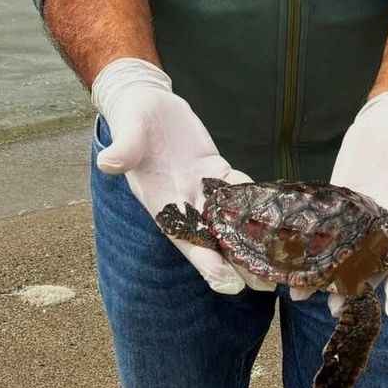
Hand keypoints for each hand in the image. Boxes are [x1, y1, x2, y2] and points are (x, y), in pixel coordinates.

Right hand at [92, 58, 274, 293]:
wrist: (145, 103)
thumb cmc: (132, 119)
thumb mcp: (127, 131)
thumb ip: (123, 150)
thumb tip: (108, 162)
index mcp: (160, 202)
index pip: (186, 240)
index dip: (207, 263)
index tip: (230, 283)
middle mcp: (184, 202)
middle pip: (214, 240)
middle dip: (239, 263)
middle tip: (268, 283)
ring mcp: (202, 188)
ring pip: (230, 220)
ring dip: (253, 240)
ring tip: (279, 259)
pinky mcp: (216, 171)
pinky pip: (239, 190)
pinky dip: (258, 202)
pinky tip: (280, 213)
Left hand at [311, 90, 387, 315]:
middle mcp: (385, 229)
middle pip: (372, 269)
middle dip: (355, 290)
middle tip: (337, 310)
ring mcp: (358, 221)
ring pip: (342, 257)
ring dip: (325, 277)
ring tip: (302, 296)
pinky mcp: (336, 208)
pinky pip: (321, 234)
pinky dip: (307, 249)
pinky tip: (285, 263)